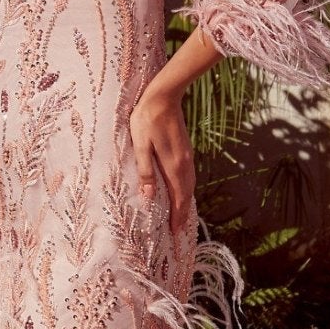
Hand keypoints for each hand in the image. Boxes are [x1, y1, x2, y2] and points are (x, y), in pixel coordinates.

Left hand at [129, 82, 194, 223]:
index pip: (178, 197)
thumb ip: (146, 171)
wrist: (164, 96)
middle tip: (178, 231)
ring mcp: (187, 156)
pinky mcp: (185, 149)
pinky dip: (185, 189)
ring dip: (185, 201)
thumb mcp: (140, 146)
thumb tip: (149, 197)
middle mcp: (184, 163)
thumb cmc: (146, 119)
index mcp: (173, 165)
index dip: (177, 216)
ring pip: (189, 185)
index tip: (175, 232)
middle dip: (183, 213)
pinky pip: (188, 176)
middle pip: (186, 194)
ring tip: (180, 215)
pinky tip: (180, 190)